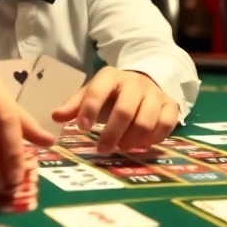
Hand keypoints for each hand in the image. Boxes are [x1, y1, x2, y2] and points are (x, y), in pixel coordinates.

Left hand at [51, 66, 178, 152]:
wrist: (145, 81)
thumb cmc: (112, 93)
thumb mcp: (92, 94)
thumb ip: (75, 105)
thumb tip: (55, 117)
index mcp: (111, 77)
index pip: (98, 91)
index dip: (89, 111)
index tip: (82, 130)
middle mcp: (135, 82)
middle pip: (125, 111)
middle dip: (112, 134)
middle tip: (102, 150)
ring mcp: (155, 93)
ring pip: (146, 121)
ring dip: (132, 140)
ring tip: (122, 147)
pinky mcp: (170, 105)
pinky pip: (166, 125)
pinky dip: (153, 139)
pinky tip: (141, 145)